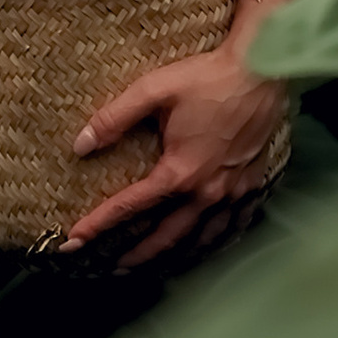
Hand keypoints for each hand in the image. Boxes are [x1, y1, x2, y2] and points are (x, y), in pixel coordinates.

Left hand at [61, 40, 294, 267]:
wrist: (261, 71)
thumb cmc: (206, 79)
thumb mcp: (152, 91)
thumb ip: (114, 119)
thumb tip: (81, 145)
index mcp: (179, 173)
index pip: (130, 207)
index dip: (99, 224)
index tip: (75, 240)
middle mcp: (207, 193)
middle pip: (167, 236)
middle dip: (137, 253)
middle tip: (113, 266)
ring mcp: (234, 193)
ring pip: (201, 238)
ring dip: (175, 254)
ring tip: (154, 263)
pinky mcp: (253, 184)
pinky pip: (233, 225)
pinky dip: (215, 240)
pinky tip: (206, 244)